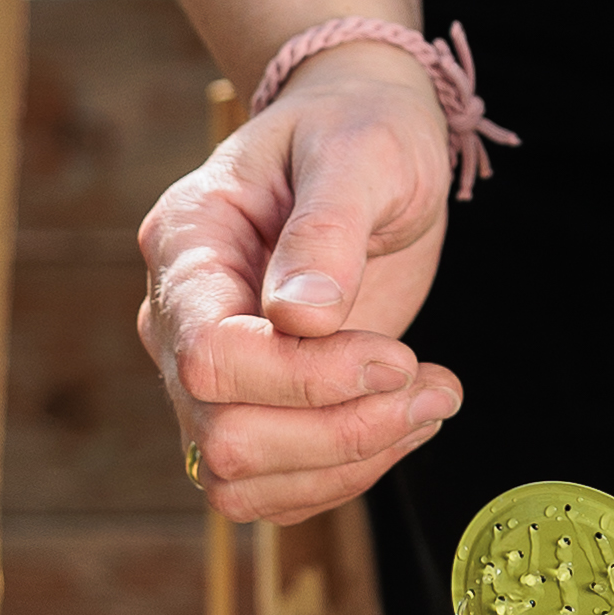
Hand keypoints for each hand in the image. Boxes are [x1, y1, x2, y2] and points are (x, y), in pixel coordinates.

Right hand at [137, 57, 462, 525]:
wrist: (367, 138)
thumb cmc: (358, 128)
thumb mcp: (360, 151)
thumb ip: (328, 229)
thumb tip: (302, 317)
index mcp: (187, 243)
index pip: (207, 353)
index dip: (302, 378)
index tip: (396, 358)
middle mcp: (179, 317)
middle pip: (224, 432)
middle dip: (339, 430)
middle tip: (434, 385)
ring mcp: (213, 369)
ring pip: (240, 478)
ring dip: (349, 461)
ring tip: (433, 400)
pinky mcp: (256, 404)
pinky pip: (273, 485)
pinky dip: (347, 473)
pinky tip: (409, 418)